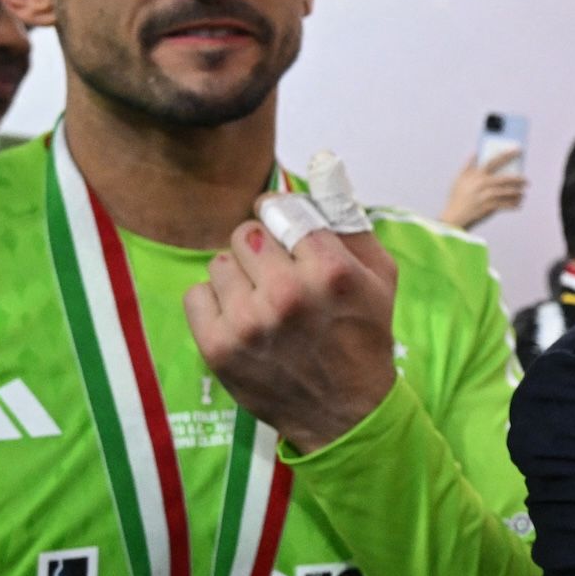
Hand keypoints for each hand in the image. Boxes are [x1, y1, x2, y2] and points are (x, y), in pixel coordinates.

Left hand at [186, 204, 401, 452]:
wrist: (345, 413)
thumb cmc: (364, 335)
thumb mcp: (378, 273)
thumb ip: (347, 216)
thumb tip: (321, 162)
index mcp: (330, 269)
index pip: (280, 208)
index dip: (281, 217)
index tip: (285, 232)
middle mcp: (287, 293)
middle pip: (245, 232)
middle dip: (262, 248)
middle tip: (281, 276)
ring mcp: (249, 323)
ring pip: (220, 261)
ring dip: (239, 276)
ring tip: (263, 302)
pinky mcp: (219, 348)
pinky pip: (196, 294)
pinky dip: (216, 303)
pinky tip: (242, 319)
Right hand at [438, 149, 526, 230]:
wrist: (454, 217)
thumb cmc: (457, 197)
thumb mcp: (459, 179)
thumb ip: (468, 165)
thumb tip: (475, 152)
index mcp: (476, 175)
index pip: (495, 161)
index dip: (507, 154)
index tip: (518, 150)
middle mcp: (483, 184)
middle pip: (506, 178)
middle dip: (518, 179)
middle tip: (527, 180)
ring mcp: (486, 196)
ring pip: (508, 192)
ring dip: (518, 193)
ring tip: (522, 193)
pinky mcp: (489, 208)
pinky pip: (506, 205)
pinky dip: (514, 204)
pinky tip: (518, 204)